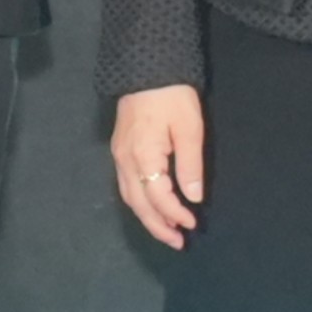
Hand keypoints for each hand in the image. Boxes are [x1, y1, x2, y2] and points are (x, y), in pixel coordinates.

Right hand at [112, 83, 205, 247]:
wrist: (147, 68)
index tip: (193, 223)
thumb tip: (193, 197)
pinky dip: (140, 203)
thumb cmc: (172, 96)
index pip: (158, 196)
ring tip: (167, 232)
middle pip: (139, 204)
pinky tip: (152, 208)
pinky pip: (126, 186)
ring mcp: (118, 156)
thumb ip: (190, 164)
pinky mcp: (119, 150)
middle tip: (178, 242)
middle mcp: (125, 160)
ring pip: (129, 197)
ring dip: (148, 218)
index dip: (175, 213)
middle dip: (158, 226)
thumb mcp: (189, 127)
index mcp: (143, 155)